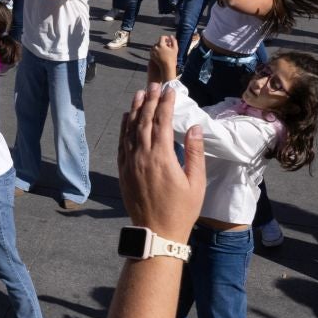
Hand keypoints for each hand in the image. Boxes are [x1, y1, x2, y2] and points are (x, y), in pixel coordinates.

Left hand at [117, 87, 203, 241]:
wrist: (157, 232)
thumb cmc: (182, 210)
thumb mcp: (196, 183)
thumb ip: (195, 153)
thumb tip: (194, 128)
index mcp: (162, 158)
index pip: (163, 122)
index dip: (166, 103)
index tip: (170, 90)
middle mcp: (142, 157)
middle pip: (145, 121)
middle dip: (151, 100)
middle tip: (155, 85)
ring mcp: (130, 164)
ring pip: (130, 130)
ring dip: (136, 110)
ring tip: (141, 93)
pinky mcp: (123, 171)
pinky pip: (122, 144)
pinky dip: (124, 128)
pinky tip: (127, 117)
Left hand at [150, 34, 178, 80]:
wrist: (166, 67)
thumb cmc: (172, 57)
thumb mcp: (175, 48)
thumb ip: (174, 41)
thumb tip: (170, 36)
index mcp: (161, 44)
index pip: (162, 37)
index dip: (166, 38)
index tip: (169, 40)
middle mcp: (155, 47)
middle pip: (159, 42)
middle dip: (163, 43)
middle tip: (168, 45)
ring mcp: (152, 51)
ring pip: (156, 46)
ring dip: (160, 46)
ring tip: (165, 50)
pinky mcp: (151, 55)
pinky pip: (153, 50)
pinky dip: (157, 50)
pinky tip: (161, 53)